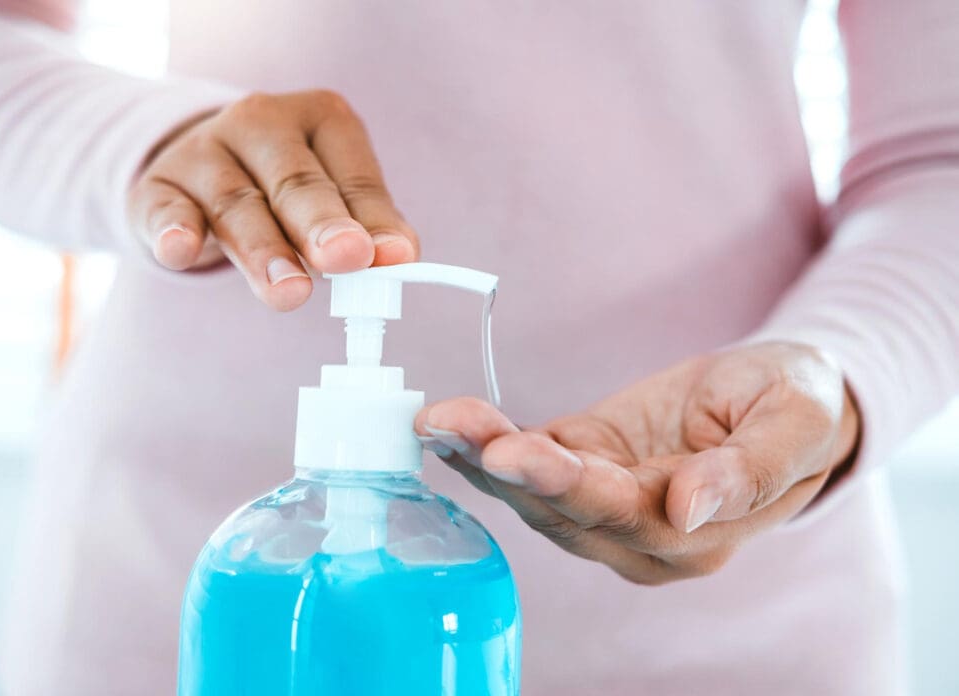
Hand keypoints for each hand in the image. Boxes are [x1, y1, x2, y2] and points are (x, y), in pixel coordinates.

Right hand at [127, 90, 417, 309]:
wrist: (198, 166)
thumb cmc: (283, 188)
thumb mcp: (333, 196)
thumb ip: (366, 227)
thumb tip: (400, 259)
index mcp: (319, 118)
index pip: (353, 176)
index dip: (374, 220)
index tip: (392, 258)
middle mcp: (260, 123)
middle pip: (295, 183)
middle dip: (322, 225)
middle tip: (348, 260)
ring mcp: (204, 151)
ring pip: (238, 205)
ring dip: (264, 251)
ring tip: (290, 292)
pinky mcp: (159, 186)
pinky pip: (166, 210)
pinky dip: (174, 231)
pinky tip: (180, 250)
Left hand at [415, 342, 859, 584]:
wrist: (780, 396)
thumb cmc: (797, 406)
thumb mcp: (797, 422)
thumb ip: (753, 472)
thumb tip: (692, 509)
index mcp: (698, 533)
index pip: (624, 514)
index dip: (565, 484)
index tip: (514, 453)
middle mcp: (641, 533)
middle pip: (563, 509)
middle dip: (504, 468)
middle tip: (452, 428)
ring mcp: (606, 502)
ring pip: (535, 493)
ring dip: (481, 456)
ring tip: (437, 421)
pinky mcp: (584, 463)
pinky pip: (529, 462)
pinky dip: (484, 446)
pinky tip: (445, 427)